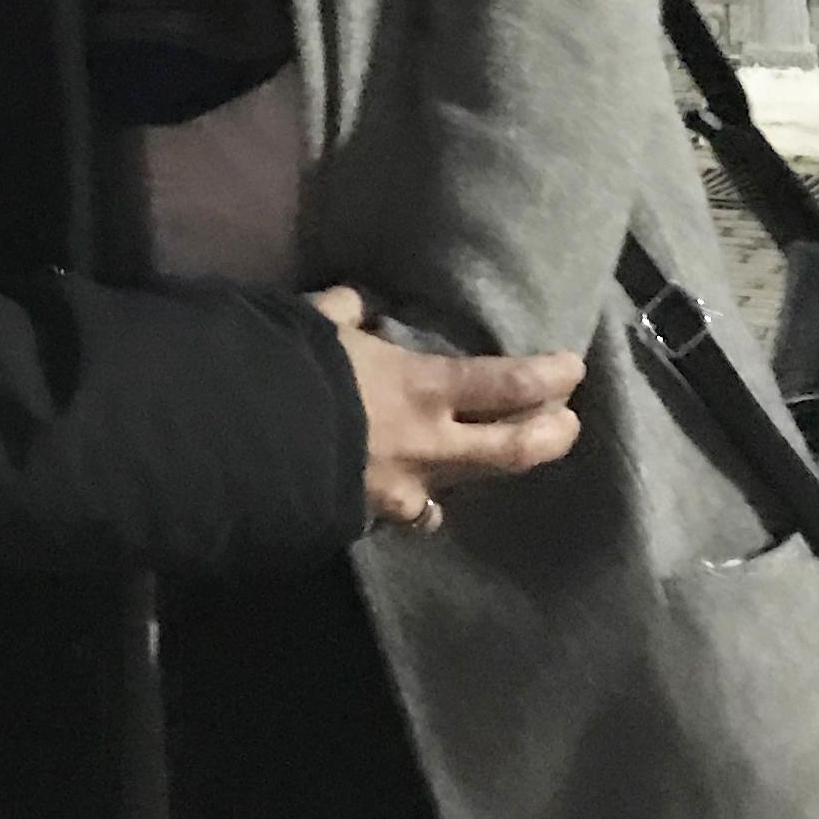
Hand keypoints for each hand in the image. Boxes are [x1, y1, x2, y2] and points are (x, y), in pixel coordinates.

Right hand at [306, 286, 582, 532]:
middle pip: (512, 451)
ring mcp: (401, 491)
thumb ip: (350, 308)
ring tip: (494, 466)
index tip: (574, 370)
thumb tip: (360, 299)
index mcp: (425, 389)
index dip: (550, 378)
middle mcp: (429, 446)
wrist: (245, 444)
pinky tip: (417, 504)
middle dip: (550, 438)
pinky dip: (418, 509)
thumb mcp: (320, 321)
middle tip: (569, 426)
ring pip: (462, 491)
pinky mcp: (369, 518)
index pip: (510, 385)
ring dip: (485, 476)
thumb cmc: (290, 371)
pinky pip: (407, 515)